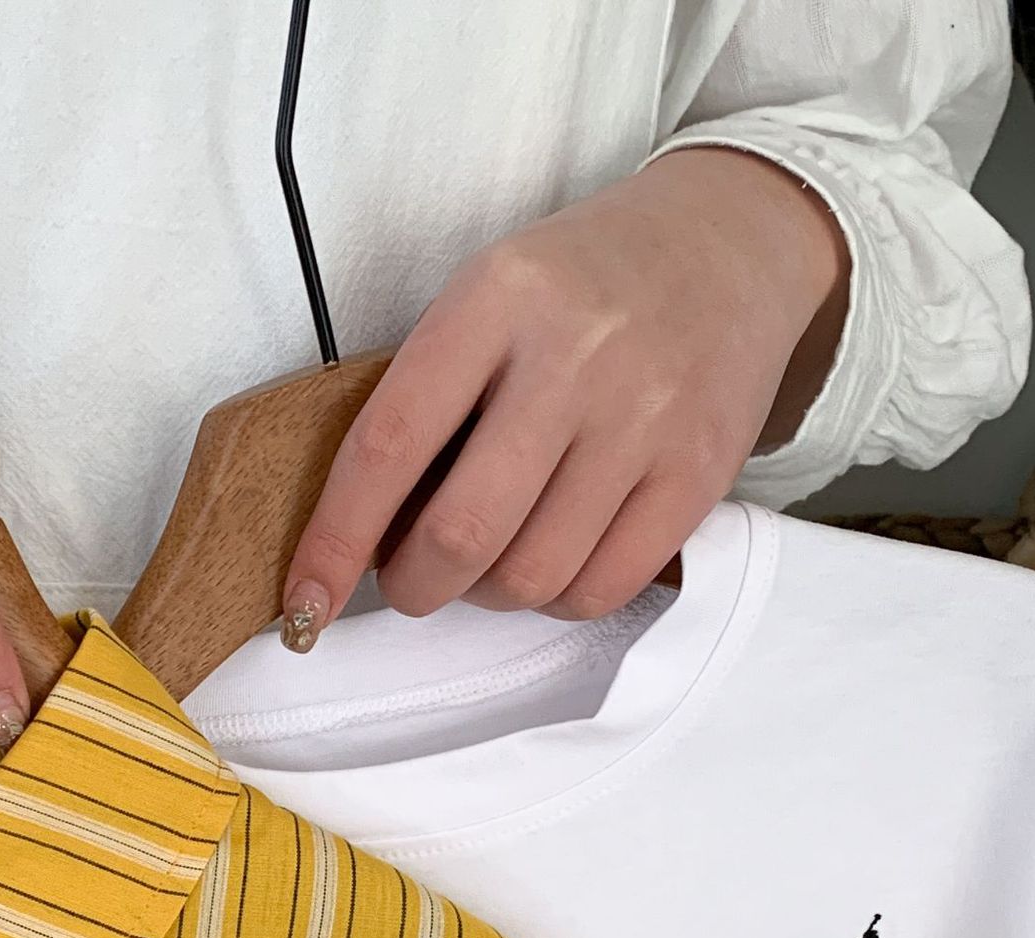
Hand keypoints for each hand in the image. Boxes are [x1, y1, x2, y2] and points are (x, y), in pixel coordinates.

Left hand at [283, 147, 847, 638]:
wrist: (731, 242)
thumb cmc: (581, 287)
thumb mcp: (488, 297)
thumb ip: (427, 398)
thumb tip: (359, 537)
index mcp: (496, 301)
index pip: (387, 446)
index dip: (334, 542)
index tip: (303, 599)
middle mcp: (573, 358)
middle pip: (461, 534)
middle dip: (414, 584)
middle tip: (411, 577)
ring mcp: (645, 418)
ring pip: (530, 575)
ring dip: (486, 594)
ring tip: (490, 558)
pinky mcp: (699, 471)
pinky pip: (602, 587)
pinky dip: (556, 599)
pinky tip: (551, 560)